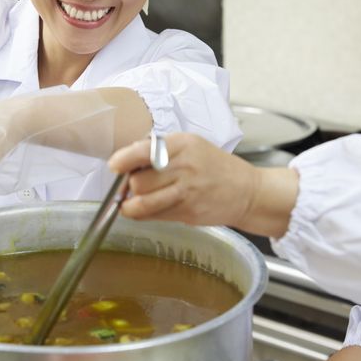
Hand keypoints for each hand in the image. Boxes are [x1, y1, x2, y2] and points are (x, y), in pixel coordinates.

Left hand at [109, 132, 258, 226]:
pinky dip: (144, 214)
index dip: (123, 160)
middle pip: (138, 181)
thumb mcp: (191, 145)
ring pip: (142, 202)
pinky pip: (154, 216)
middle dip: (129, 185)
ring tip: (131, 202)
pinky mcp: (187, 213)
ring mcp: (187, 192)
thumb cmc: (214, 166)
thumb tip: (125, 159)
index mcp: (183, 144)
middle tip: (131, 185)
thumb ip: (160, 150)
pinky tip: (148, 209)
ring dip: (130, 205)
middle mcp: (184, 167)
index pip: (143, 151)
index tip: (114, 166)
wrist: (247, 191)